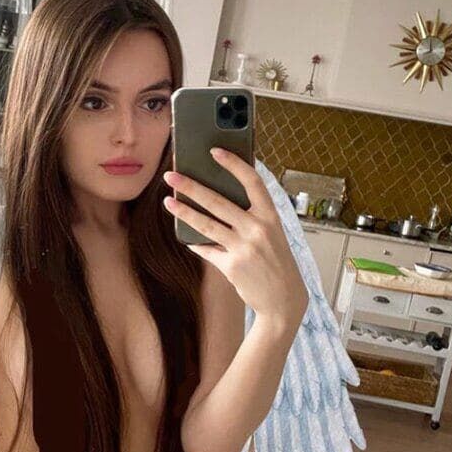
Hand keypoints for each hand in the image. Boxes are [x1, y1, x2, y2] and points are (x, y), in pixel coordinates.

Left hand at [162, 148, 307, 327]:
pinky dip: (196, 243)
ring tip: (168, 201)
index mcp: (271, 216)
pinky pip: (207, 250)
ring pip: (206, 224)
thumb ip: (251, 218)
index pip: (252, 181)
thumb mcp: (272, 235)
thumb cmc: (276, 263)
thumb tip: (217, 200)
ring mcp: (244, 248)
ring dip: (184, 212)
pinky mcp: (232, 266)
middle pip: (218, 201)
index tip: (214, 151)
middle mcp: (258, 229)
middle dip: (191, 186)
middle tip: (171, 176)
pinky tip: (187, 238)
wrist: (283, 300)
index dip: (233, 164)